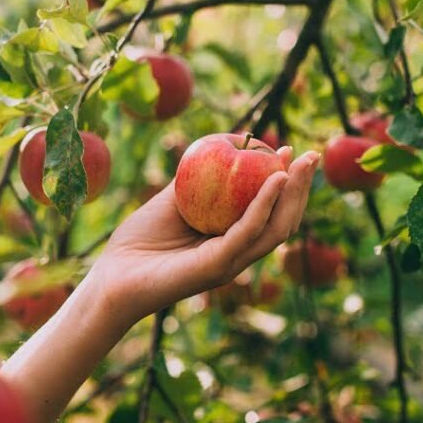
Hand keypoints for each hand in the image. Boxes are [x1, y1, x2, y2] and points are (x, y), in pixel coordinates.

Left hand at [92, 147, 319, 319]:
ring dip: (292, 195)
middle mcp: (238, 254)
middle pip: (283, 221)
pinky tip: (273, 180)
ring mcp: (230, 262)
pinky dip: (263, 205)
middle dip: (302, 188)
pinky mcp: (217, 267)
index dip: (287, 184)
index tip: (292, 151)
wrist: (111, 278)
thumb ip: (196, 179)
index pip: (271, 213)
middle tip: (311, 156)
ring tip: (300, 165)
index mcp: (232, 241)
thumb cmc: (138, 241)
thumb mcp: (172, 201)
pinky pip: (247, 232)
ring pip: (274, 229)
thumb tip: (219, 144)